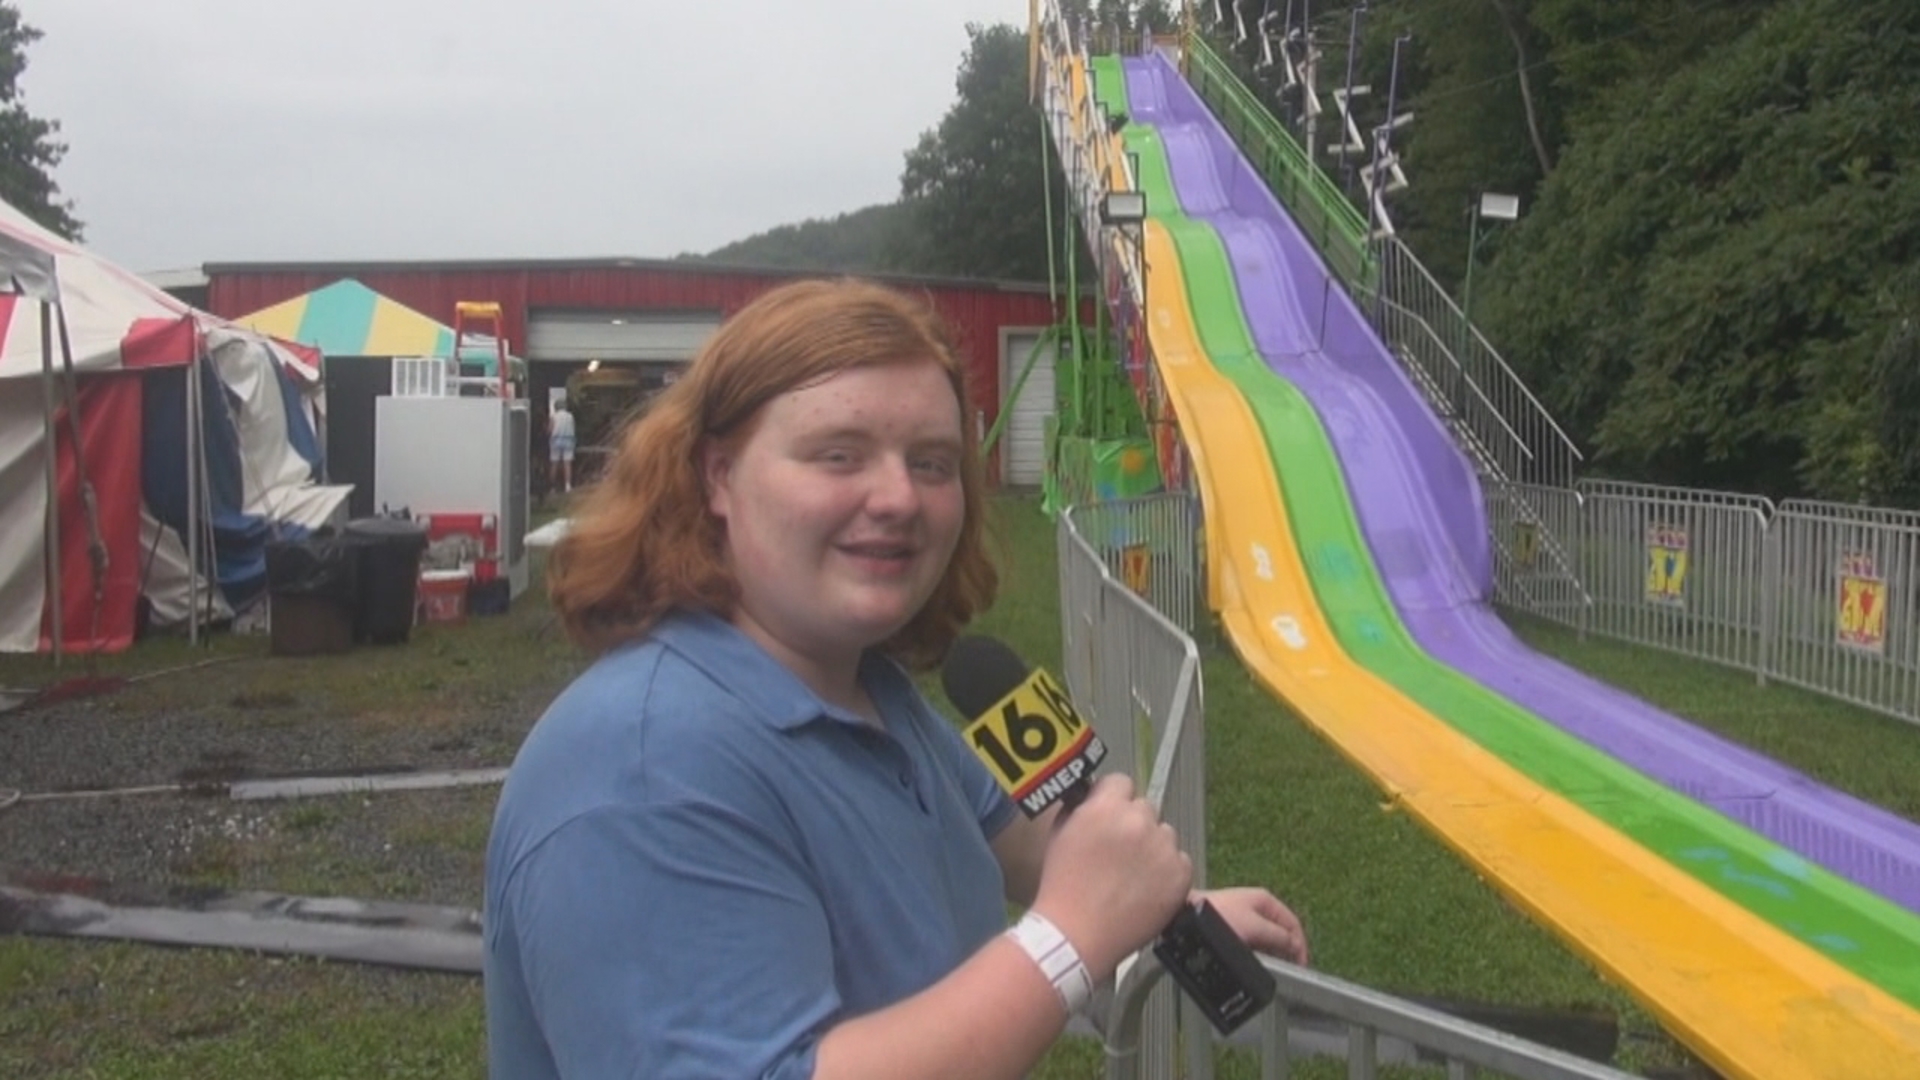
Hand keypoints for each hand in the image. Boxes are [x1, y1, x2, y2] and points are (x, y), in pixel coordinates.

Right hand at [1030, 774, 1192, 980]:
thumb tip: (1093, 799)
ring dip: (1152, 847)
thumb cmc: (1061, 886)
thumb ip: (1080, 809)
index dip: (1114, 799)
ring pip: (1165, 834)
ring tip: (1133, 875)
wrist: (1076, 934)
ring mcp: (1163, 847)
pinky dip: (1167, 872)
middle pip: (1145, 808)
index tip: (1109, 817)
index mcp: (1106, 807)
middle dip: (1133, 825)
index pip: (1121, 782)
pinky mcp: (1180, 874)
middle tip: (1119, 852)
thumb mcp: (1060, 834)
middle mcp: (1139, 821)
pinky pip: (1180, 861)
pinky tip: (1147, 889)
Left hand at [1196, 886, 1308, 966]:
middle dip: (1285, 950)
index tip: (1301, 964)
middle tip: (1289, 968)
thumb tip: (1295, 946)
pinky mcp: (1230, 927)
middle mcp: (1254, 906)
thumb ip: (1279, 937)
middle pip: (1280, 931)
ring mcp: (1242, 916)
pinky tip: (1251, 960)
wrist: (1183, 918)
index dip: (1300, 945)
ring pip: (1265, 938)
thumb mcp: (1255, 927)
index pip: (1293, 923)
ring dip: (1270, 952)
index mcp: (1264, 900)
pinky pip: (1250, 942)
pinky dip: (1255, 952)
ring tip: (1270, 966)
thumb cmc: (1213, 916)